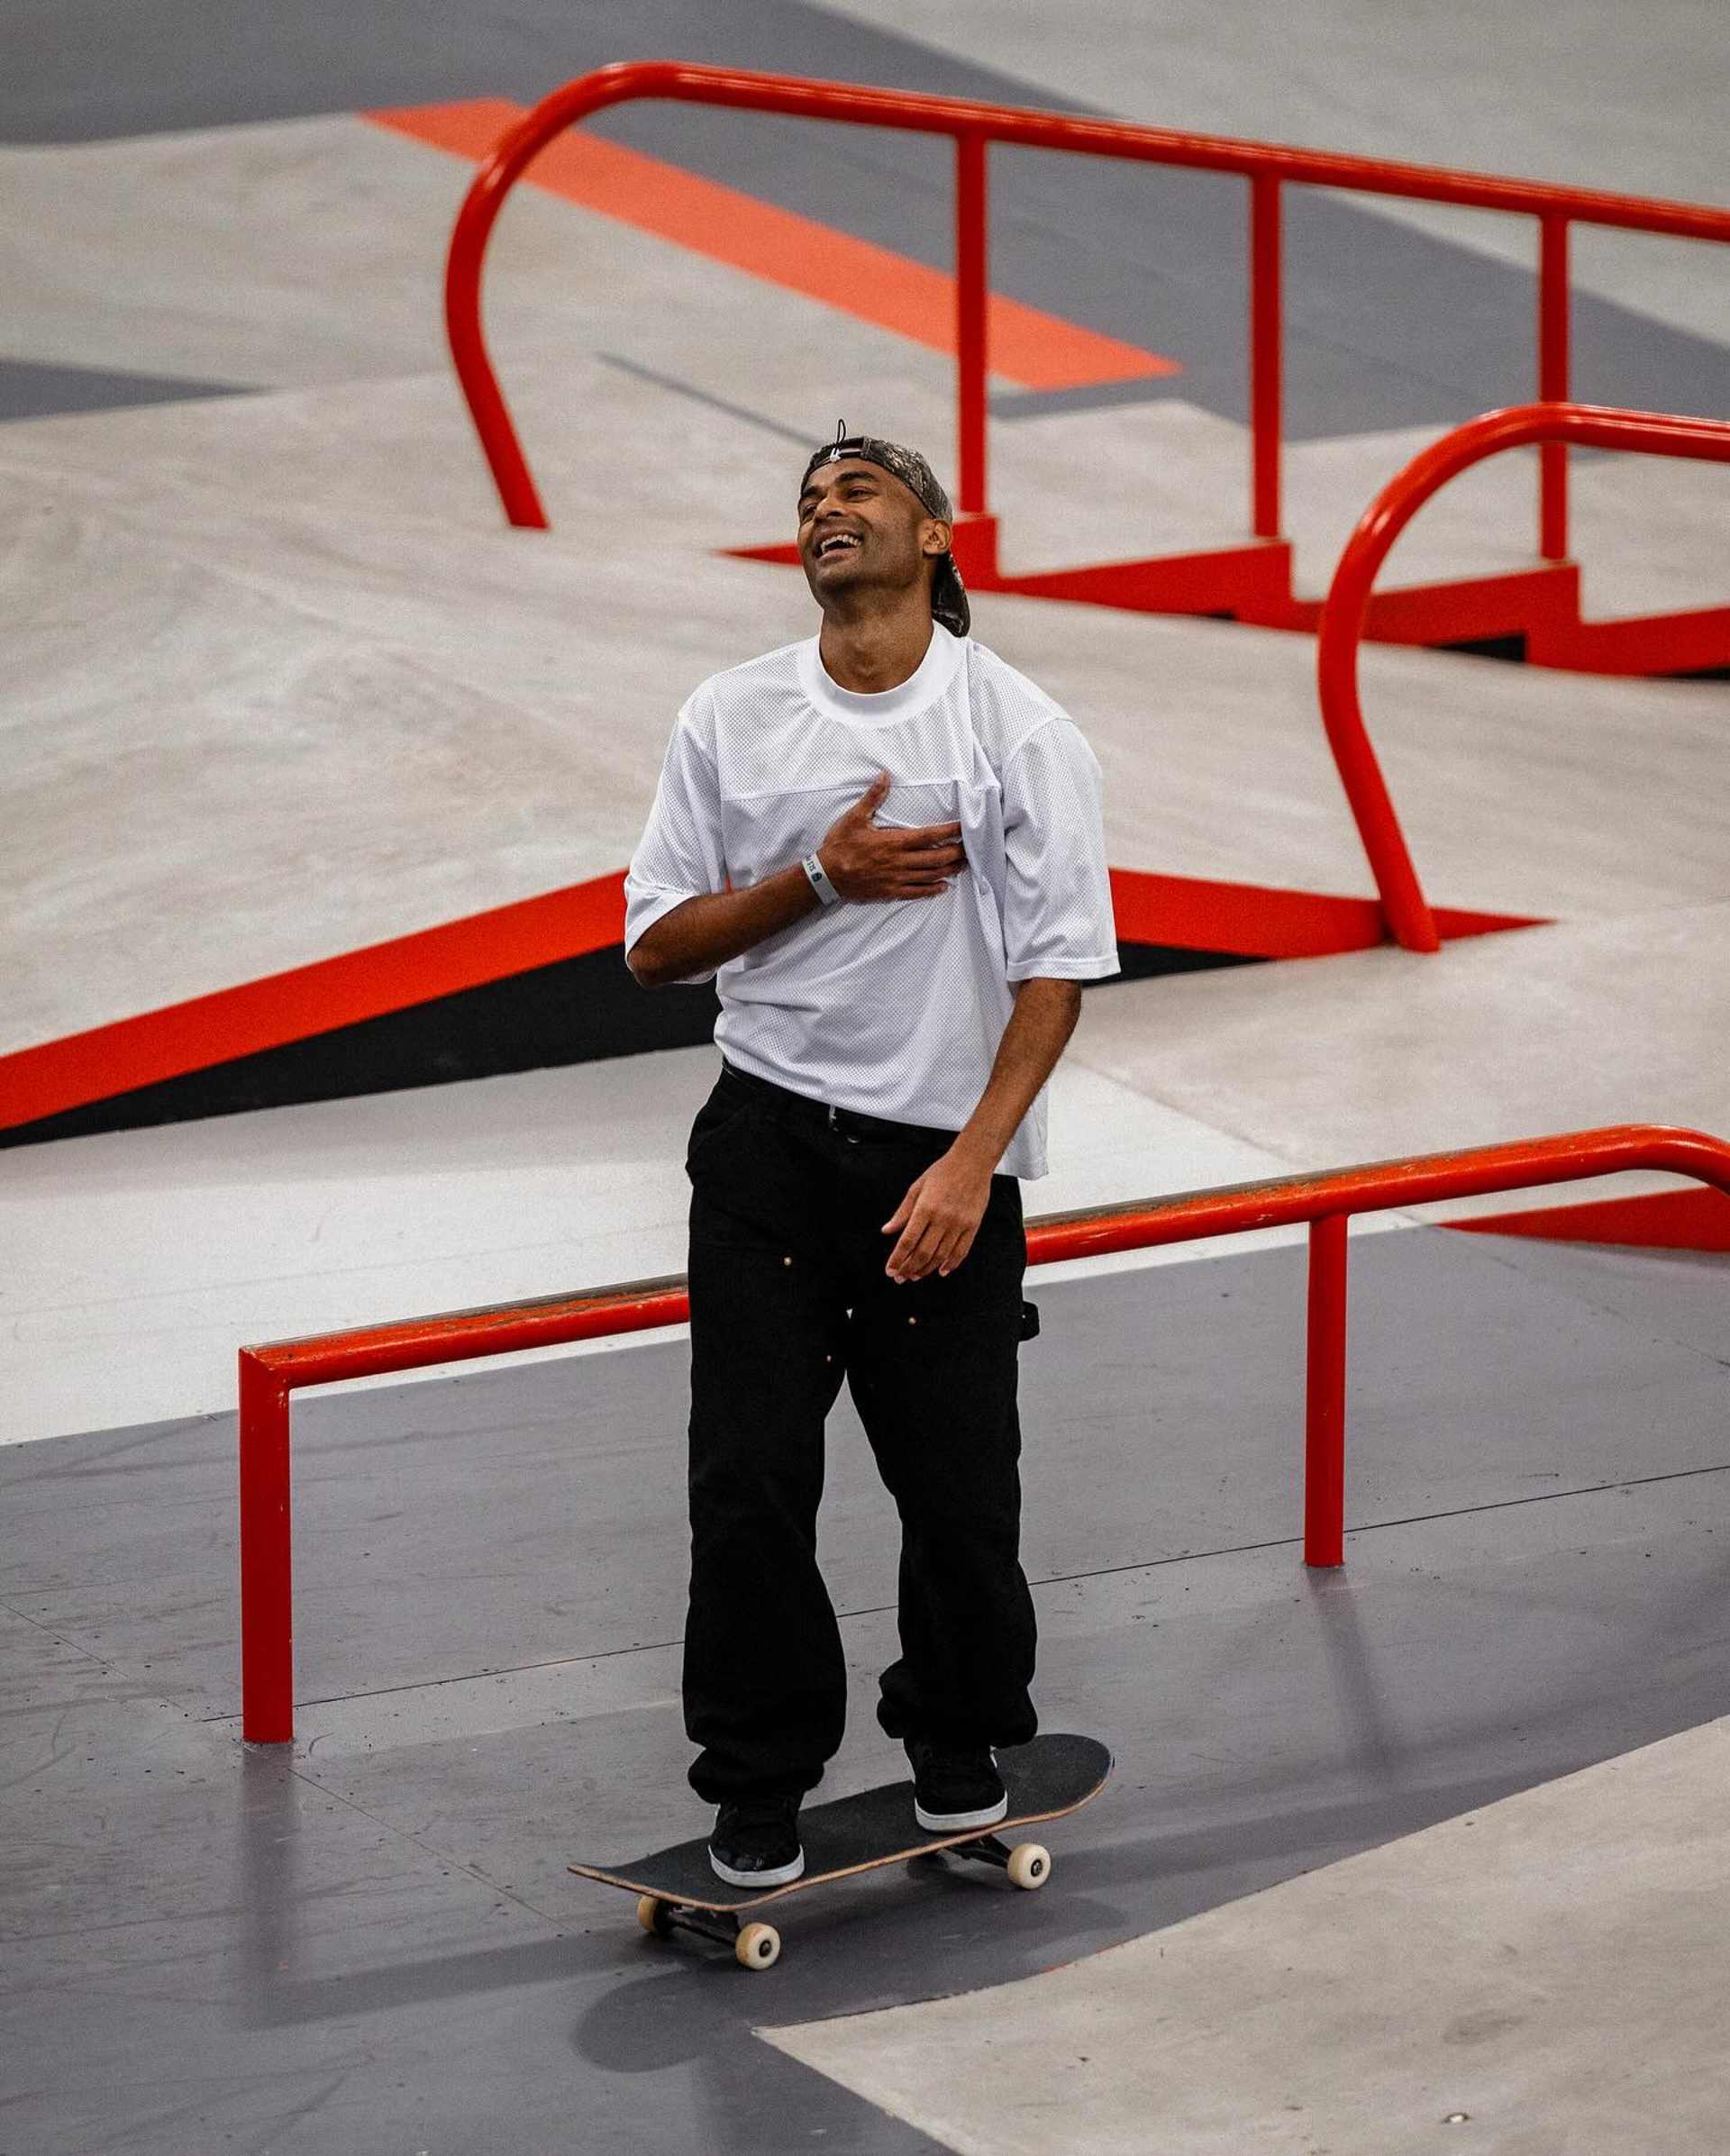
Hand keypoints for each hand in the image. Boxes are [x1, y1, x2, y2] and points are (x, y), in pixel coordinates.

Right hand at [817, 771, 967, 902]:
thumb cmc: (839, 845)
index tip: (964, 827)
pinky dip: (932, 890)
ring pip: (930, 875)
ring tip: (963, 865)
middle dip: (956, 852)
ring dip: (949, 870)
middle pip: (936, 857)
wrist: (826, 876)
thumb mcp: (854, 818)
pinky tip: (944, 887)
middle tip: (971, 848)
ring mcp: (897, 878)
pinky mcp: (891, 892)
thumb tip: (884, 775)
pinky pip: (917, 892)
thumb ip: (873, 798)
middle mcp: (899, 861)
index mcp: (894, 841)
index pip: (929, 835)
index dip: (949, 832)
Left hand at [881, 1146, 994, 1281]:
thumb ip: (902, 1212)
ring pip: (941, 1255)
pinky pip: (961, 1251)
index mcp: (925, 1208)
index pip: (908, 1241)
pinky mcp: (973, 1226)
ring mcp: (959, 1224)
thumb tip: (887, 1230)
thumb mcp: (917, 1188)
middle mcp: (942, 1219)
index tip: (890, 1270)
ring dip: (927, 1269)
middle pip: (923, 1252)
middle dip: (909, 1268)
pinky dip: (951, 1264)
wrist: (972, 1162)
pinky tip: (942, 1271)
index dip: (897, 1259)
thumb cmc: (942, 1172)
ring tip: (916, 1275)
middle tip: (900, 1277)